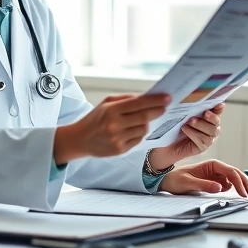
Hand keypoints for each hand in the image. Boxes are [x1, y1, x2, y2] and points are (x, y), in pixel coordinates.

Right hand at [53, 94, 170, 163]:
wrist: (80, 139)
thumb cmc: (95, 119)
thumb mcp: (106, 103)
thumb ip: (126, 99)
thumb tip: (147, 97)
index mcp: (111, 110)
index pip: (139, 103)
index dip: (155, 100)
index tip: (167, 98)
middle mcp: (114, 125)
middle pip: (145, 117)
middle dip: (157, 111)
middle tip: (165, 107)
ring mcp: (118, 139)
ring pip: (143, 129)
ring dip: (146, 124)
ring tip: (139, 120)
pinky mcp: (120, 150)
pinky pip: (138, 140)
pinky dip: (138, 134)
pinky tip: (131, 131)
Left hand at [146, 103, 223, 169]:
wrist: (163, 143)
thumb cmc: (172, 125)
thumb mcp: (180, 113)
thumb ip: (189, 106)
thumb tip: (194, 95)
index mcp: (207, 116)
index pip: (217, 111)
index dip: (219, 108)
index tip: (218, 104)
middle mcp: (210, 127)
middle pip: (217, 122)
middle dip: (212, 117)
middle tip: (205, 113)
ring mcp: (207, 138)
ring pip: (212, 132)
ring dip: (201, 125)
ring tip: (189, 121)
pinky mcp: (202, 147)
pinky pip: (203, 141)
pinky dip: (194, 134)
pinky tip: (185, 129)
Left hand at [158, 159, 247, 196]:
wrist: (166, 181)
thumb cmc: (175, 179)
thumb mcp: (187, 183)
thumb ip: (203, 185)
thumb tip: (220, 187)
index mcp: (210, 164)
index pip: (229, 171)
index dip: (238, 181)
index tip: (243, 192)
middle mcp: (215, 168)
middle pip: (234, 174)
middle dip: (244, 183)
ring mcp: (215, 175)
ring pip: (233, 179)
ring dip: (241, 186)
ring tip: (247, 196)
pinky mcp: (213, 182)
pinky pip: (227, 185)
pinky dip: (234, 189)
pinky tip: (238, 195)